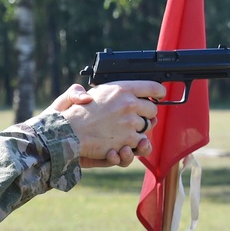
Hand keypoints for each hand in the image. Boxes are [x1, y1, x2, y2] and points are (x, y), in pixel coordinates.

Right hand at [46, 81, 164, 167]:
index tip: (160, 95)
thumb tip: (109, 93)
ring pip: (147, 126)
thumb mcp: (88, 92)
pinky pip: (140, 141)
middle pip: (152, 110)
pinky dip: (132, 143)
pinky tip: (121, 140)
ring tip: (123, 130)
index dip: (158, 92)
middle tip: (134, 117)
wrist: (69, 132)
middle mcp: (129, 104)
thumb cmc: (76, 113)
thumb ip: (106, 90)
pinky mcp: (129, 139)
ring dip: (138, 129)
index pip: (152, 87)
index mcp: (121, 89)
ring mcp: (131, 122)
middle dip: (145, 114)